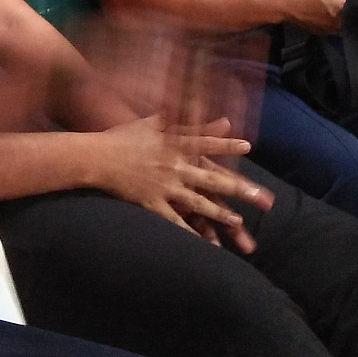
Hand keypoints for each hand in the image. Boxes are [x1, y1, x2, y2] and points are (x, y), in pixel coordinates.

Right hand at [86, 115, 272, 253]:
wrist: (95, 157)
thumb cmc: (123, 137)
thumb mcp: (153, 123)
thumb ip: (179, 119)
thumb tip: (196, 111)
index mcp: (173, 144)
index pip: (206, 144)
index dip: (227, 146)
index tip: (247, 147)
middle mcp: (173, 166)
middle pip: (212, 179)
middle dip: (238, 189)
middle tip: (262, 198)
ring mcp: (164, 186)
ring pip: (198, 203)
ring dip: (220, 214)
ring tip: (239, 223)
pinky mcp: (152, 203)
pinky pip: (175, 222)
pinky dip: (190, 234)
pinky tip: (204, 245)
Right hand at [280, 0, 355, 34]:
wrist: (285, 4)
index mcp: (344, 10)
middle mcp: (341, 24)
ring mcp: (332, 31)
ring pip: (348, 24)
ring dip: (349, 16)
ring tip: (343, 5)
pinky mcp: (323, 33)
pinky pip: (337, 28)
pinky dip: (339, 20)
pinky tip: (332, 12)